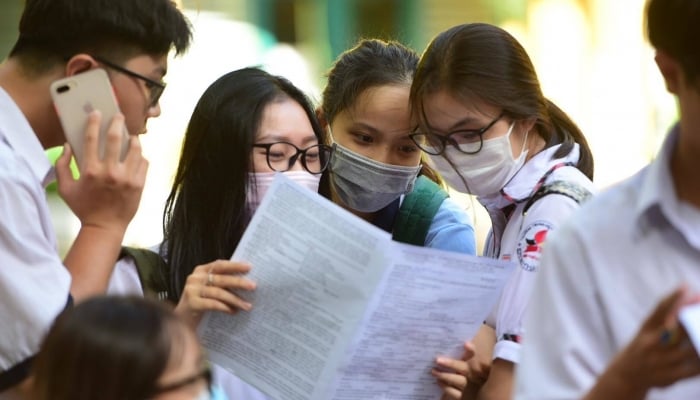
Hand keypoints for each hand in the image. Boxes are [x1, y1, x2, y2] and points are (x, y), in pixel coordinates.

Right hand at [57, 111, 147, 234]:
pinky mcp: (140, 184)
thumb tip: (68, 146)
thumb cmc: (84, 207)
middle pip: (115, 139)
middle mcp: (110, 172)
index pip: (91, 139)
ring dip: (133, 139)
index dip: (94, 122)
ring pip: (135, 149)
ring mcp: (127, 178)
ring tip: (131, 136)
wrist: (105, 227)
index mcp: (90, 171)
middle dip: (117, 123)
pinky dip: (141, 156)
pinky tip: (137, 155)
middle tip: (118, 116)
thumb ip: (62, 166)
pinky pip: (144, 163)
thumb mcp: (65, 188)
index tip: (97, 113)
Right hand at [176, 260, 255, 326]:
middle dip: (239, 282)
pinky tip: (233, 311)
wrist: (182, 320)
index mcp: (201, 270)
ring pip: (219, 292)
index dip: (235, 265)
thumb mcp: (210, 288)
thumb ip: (222, 282)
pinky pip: (212, 304)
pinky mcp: (191, 303)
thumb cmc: (201, 302)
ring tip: (247, 306)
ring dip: (235, 299)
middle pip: (221, 278)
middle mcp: (195, 278)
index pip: (220, 265)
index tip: (250, 267)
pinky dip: (224, 307)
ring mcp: (192, 290)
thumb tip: (247, 281)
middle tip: (253, 286)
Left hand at [434, 341, 475, 399]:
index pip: (475, 356)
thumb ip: (465, 356)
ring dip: (445, 376)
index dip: (471, 350)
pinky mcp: (464, 397)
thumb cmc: (468, 376)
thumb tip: (459, 343)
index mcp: (479, 367)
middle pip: (465, 369)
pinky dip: (446, 387)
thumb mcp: (467, 366)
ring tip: (434, 371)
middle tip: (437, 360)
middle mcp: (476, 376)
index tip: (466, 344)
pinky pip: (455, 393)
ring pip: (459, 381)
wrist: (471, 394)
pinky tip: (438, 382)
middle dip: (451, 364)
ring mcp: (471, 387)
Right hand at [587, 286, 699, 398]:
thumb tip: (691, 292)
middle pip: (677, 330)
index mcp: (646, 328)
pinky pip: (692, 371)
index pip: (660, 310)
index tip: (686, 287)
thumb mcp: (649, 327)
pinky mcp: (667, 377)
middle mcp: (650, 343)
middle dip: (694, 322)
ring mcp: (658, 361)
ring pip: (688, 352)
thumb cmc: (645, 344)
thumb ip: (669, 313)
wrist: (627, 373)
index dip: (674, 299)